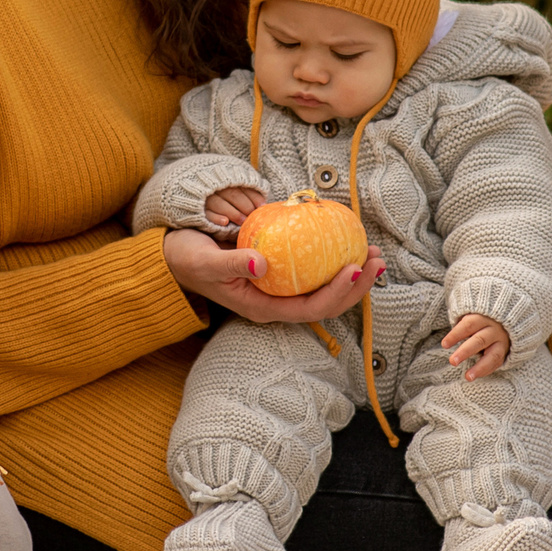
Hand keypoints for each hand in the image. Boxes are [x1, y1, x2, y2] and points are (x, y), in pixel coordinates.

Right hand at [163, 225, 380, 324]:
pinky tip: (347, 241)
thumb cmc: (188, 259)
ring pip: (324, 289)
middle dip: (356, 285)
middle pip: (326, 303)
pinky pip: (313, 271)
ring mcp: (279, 291)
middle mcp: (276, 303)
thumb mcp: (205, 261)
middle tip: (376, 259)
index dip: (336, 293)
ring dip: (352, 274)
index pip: (309, 309)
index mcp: (262, 308)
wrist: (175, 257)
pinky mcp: (280, 274)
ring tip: (372, 253)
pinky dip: (333, 258)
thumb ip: (232, 264)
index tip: (353, 268)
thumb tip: (263, 264)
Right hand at [204, 185, 266, 230]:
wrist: (193, 191)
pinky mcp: (198, 210)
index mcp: (227, 180)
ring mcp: (206, 198)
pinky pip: (206, 213)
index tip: (262, 206)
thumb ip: (248, 190)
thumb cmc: (223, 192)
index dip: (254, 196)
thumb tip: (264, 202)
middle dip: (245, 205)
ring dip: (234, 213)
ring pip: (220, 204)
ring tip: (243, 221)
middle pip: (233, 195)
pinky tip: (225, 222)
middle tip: (253, 216)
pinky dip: (216, 218)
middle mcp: (216, 187)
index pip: (242, 187)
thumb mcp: (235, 185)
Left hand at [441, 313, 510, 380]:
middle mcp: (494, 329)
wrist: (504, 322)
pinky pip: (497, 363)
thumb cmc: (479, 320)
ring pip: (493, 355)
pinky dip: (486, 370)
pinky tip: (474, 376)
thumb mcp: (471, 316)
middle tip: (452, 362)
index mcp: (483, 317)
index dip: (456, 334)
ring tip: (467, 377)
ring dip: (480, 367)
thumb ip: (461, 325)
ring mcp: (501, 341)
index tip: (444, 345)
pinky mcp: (505, 352)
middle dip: (465, 351)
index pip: (468, 325)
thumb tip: (446, 341)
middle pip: (479, 340)